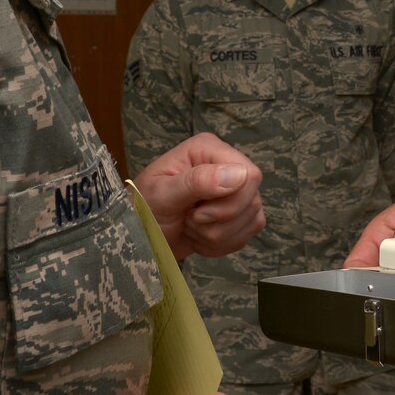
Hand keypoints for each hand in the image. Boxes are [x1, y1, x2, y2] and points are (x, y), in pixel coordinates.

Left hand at [134, 134, 264, 259]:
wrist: (141, 236)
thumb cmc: (144, 209)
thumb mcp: (161, 194)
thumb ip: (196, 181)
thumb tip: (238, 174)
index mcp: (208, 150)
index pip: (249, 174)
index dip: (229, 201)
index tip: (196, 213)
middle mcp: (226, 164)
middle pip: (252, 199)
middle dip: (219, 222)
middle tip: (189, 220)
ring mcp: (236, 190)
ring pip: (253, 219)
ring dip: (217, 235)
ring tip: (190, 228)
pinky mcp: (239, 213)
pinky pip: (249, 232)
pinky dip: (222, 244)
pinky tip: (200, 237)